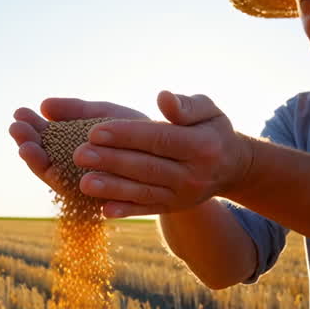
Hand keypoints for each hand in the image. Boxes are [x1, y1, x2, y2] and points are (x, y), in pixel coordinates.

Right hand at [9, 98, 148, 192]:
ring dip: (38, 164)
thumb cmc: (137, 133)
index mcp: (71, 147)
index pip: (44, 139)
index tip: (19, 112)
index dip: (30, 127)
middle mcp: (73, 170)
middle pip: (43, 159)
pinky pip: (80, 196)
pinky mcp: (98, 202)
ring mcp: (83, 187)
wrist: (173, 159)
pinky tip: (55, 173)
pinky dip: (67, 186)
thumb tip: (44, 105)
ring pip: (55, 178)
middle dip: (28, 144)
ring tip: (27, 149)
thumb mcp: (105, 115)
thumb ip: (77, 109)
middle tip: (16, 130)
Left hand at [73, 91, 253, 217]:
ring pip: (144, 191)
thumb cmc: (211, 130)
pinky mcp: (172, 207)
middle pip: (147, 166)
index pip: (159, 139)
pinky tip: (103, 210)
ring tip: (84, 182)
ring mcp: (183, 194)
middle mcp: (194, 173)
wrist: (231, 167)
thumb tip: (163, 98)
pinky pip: (147, 209)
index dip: (127, 135)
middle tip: (78, 155)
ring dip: (113, 189)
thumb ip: (185, 105)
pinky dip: (125, 210)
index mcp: (202, 145)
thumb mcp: (207, 110)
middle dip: (112, 162)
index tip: (95, 131)